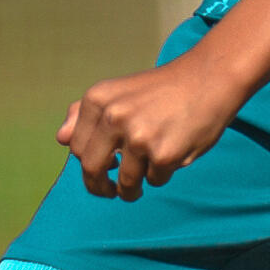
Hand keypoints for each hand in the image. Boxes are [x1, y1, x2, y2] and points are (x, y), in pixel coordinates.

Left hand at [55, 60, 243, 200]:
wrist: (209, 78)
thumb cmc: (162, 90)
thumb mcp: (118, 92)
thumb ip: (85, 114)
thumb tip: (61, 139)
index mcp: (97, 100)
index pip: (76, 149)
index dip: (87, 164)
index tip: (102, 169)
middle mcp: (113, 117)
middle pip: (92, 170)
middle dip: (100, 188)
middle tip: (111, 192)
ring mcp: (138, 137)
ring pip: (126, 183)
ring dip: (132, 190)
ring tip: (142, 183)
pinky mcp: (163, 155)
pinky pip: (155, 181)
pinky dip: (163, 175)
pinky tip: (173, 154)